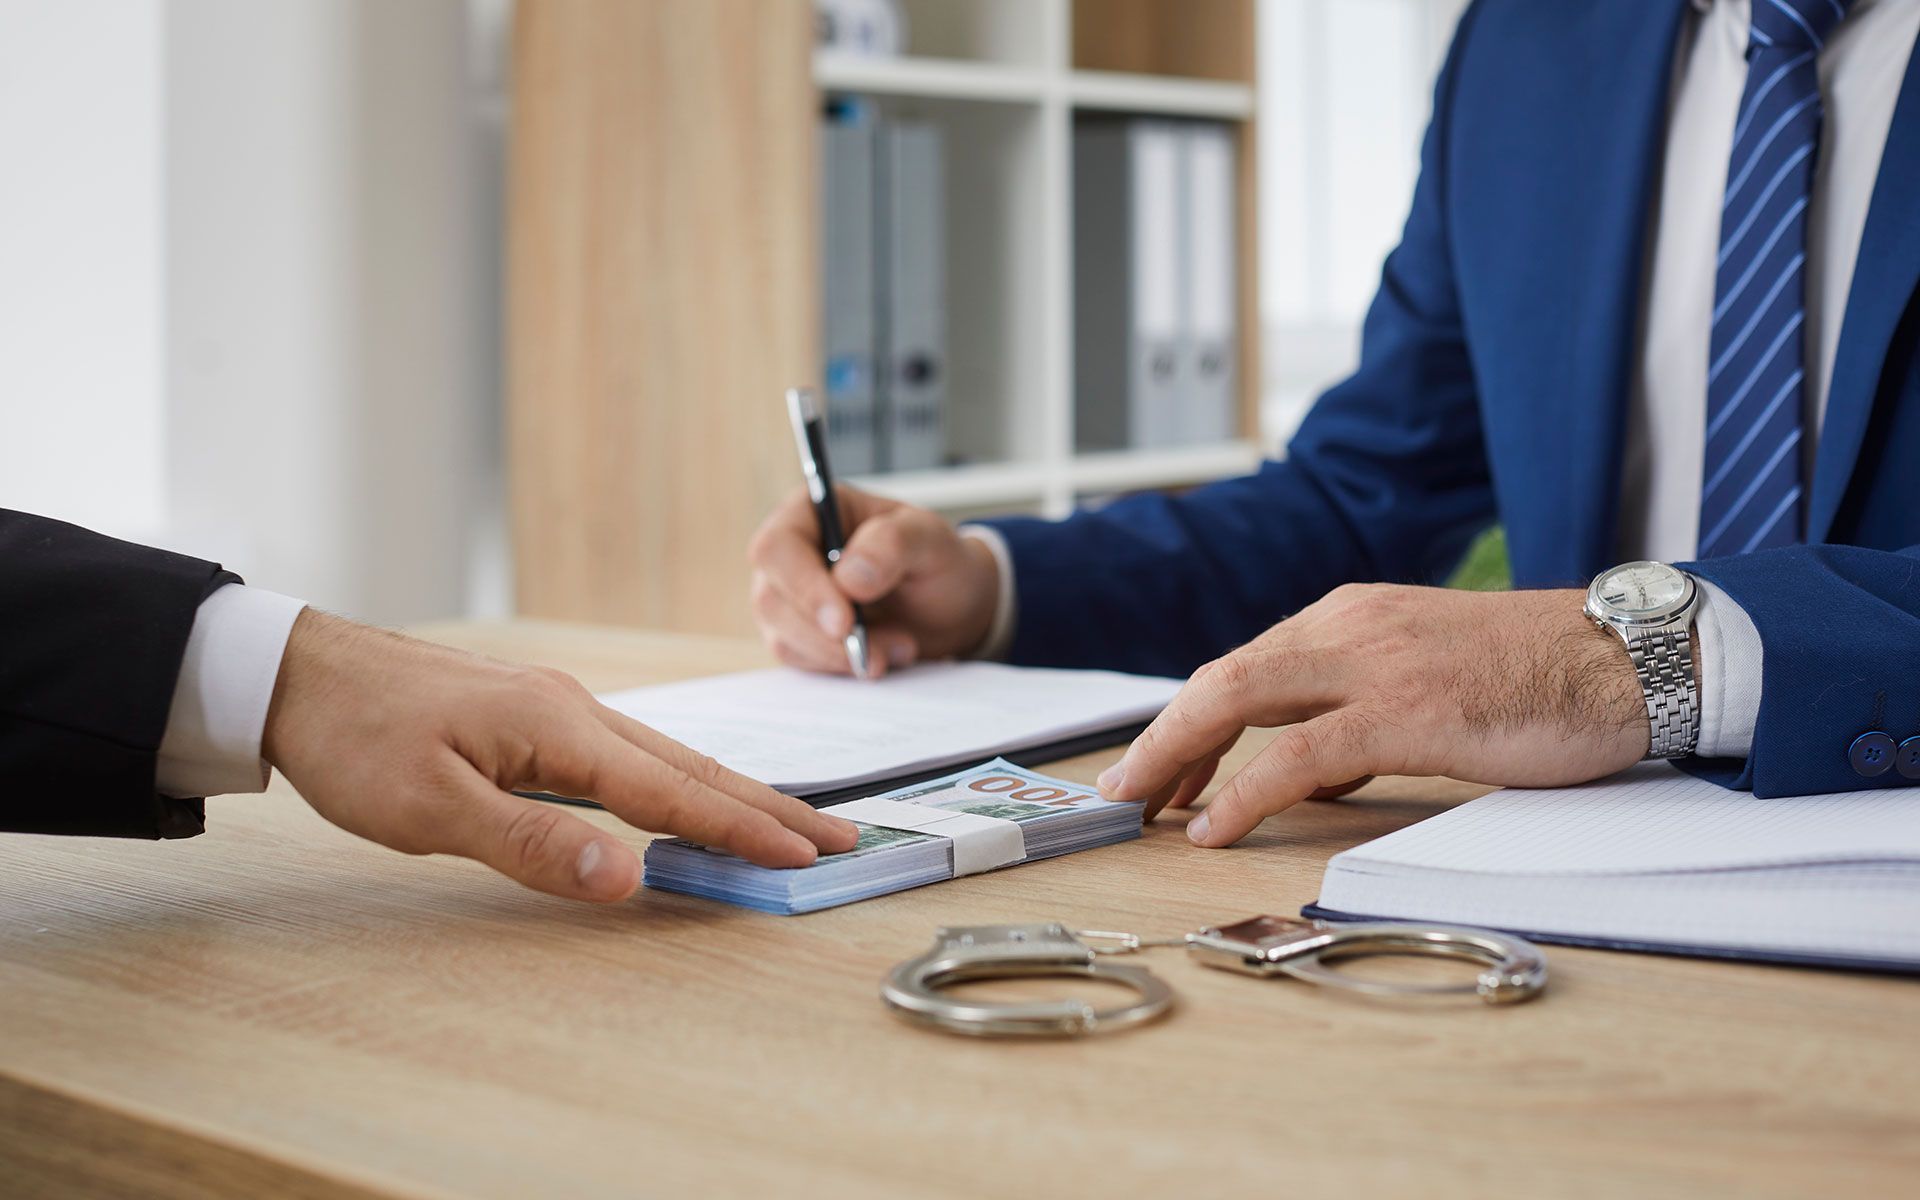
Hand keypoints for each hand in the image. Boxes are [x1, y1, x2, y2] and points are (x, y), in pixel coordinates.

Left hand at [262, 611, 857, 900]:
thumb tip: (630, 876)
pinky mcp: (535, 715)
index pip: (674, 790)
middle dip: (769, 806)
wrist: (295, 672)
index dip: (742, 829)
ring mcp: (557, 708)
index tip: (806, 857)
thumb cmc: (356, 740)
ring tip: (785, 820)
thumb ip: (534, 843)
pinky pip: (632, 752)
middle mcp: (574, 709)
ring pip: (666, 755)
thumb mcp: (430, 809)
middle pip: (692, 765)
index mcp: (560, 728)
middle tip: (838, 837)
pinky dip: (681, 779)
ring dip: (731, 792)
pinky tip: (686, 792)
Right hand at [747, 484, 1000, 676]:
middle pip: (771, 598)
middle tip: (880, 652)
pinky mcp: (797, 634)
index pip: (777, 547)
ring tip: (900, 647)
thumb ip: (892, 545)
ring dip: (840, 655)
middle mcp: (791, 552)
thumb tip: (848, 577)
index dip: (803, 587)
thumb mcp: (930, 540)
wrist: (950, 606)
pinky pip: (800, 660)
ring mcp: (789, 596)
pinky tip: (883, 657)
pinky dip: (841, 667)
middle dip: (824, 634)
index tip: (844, 623)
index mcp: (814, 511)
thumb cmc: (937, 561)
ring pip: (782, 636)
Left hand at [1097, 584, 1651, 846]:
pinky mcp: (1406, 712)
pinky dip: (1243, 792)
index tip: (1159, 764)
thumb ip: (1363, 709)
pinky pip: (1297, 755)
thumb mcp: (1430, 680)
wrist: (1630, 657)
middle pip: (1222, 679)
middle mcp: (1349, 626)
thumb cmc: (1540, 675)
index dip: (1191, 719)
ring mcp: (1374, 664)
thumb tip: (1316, 770)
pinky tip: (1212, 827)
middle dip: (1162, 737)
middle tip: (1121, 789)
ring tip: (1140, 805)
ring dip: (1177, 757)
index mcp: (1353, 615)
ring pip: (1238, 701)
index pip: (1245, 666)